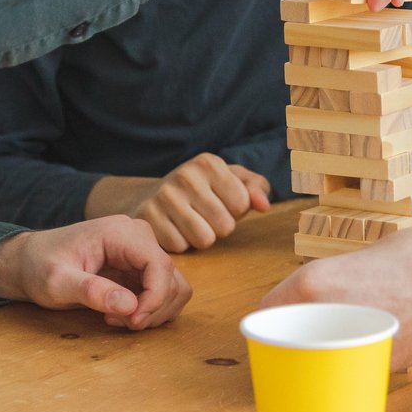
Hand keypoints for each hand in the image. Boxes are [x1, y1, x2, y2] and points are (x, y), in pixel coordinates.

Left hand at [0, 217, 191, 329]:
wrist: (29, 261)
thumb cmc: (39, 266)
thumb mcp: (56, 282)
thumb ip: (91, 291)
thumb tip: (130, 305)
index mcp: (121, 233)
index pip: (160, 266)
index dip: (155, 299)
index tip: (133, 322)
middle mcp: (139, 238)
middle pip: (172, 279)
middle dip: (153, 309)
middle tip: (119, 323)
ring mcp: (141, 252)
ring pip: (174, 287)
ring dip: (154, 312)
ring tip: (118, 318)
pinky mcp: (140, 268)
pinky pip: (163, 292)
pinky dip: (149, 310)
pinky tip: (119, 314)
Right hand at [133, 153, 270, 252]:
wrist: (153, 194)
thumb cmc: (204, 190)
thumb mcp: (232, 181)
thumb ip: (255, 188)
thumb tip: (264, 205)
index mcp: (209, 163)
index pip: (242, 204)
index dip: (235, 210)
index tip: (221, 202)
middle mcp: (185, 175)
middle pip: (225, 226)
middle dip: (220, 227)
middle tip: (205, 216)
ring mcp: (164, 196)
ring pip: (204, 239)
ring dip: (202, 238)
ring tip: (192, 223)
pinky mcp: (147, 216)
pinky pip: (180, 247)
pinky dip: (180, 243)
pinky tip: (174, 229)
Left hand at [262, 226, 411, 368]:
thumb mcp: (358, 259)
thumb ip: (328, 285)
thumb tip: (310, 304)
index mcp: (313, 283)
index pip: (266, 311)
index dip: (271, 318)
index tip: (276, 324)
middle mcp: (326, 316)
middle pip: (287, 343)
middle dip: (290, 344)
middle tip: (298, 340)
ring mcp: (354, 346)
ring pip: (319, 361)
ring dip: (320, 357)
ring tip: (333, 345)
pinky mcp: (380, 365)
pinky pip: (355, 366)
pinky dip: (355, 361)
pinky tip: (368, 346)